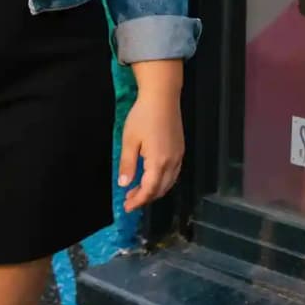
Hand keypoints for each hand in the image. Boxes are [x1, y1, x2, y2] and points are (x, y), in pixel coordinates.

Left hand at [118, 88, 183, 212]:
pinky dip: (162, 182)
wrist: (162, 97)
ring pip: (169, 183)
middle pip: (161, 189)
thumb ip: (127, 164)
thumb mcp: (129, 141)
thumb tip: (124, 184)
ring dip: (154, 190)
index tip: (127, 207)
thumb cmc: (143, 116)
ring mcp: (179, 156)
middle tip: (129, 201)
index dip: (138, 201)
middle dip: (145, 198)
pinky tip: (151, 178)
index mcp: (158, 162)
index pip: (149, 190)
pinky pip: (173, 174)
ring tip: (137, 191)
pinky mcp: (180, 150)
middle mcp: (172, 162)